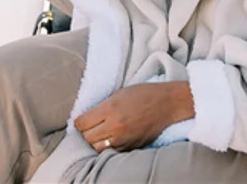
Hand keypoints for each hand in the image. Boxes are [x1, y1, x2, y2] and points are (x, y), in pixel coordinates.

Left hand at [74, 83, 193, 152]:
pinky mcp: (132, 147)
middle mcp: (115, 126)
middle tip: (89, 127)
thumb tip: (88, 118)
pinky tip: (111, 139)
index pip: (82, 124)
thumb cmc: (143, 94)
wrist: (167, 103)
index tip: (81, 120)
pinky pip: (112, 152)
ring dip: (95, 142)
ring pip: (97, 148)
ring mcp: (124, 139)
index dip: (79, 122)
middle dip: (85, 133)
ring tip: (99, 134)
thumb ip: (102, 107)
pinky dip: (108, 147)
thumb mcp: (118, 93)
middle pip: (87, 138)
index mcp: (110, 109)